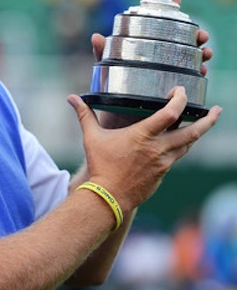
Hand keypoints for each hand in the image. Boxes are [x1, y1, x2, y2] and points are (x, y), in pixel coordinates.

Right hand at [68, 86, 220, 213]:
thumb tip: (71, 98)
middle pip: (193, 132)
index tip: (180, 91)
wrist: (108, 198)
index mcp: (143, 136)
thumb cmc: (101, 167)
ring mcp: (163, 163)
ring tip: (205, 123)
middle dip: (208, 120)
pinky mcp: (163, 174)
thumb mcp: (92, 138)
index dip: (180, 99)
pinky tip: (181, 143)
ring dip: (198, 133)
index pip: (171, 113)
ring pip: (188, 145)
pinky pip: (177, 157)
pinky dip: (181, 147)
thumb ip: (85, 115)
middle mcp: (158, 148)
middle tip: (217, 110)